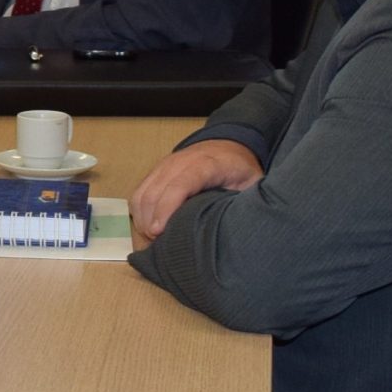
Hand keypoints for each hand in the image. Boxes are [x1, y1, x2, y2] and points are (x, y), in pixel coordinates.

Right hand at [129, 139, 264, 241]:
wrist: (227, 146)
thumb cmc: (240, 168)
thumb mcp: (252, 183)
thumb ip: (245, 201)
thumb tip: (238, 227)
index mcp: (206, 164)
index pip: (179, 185)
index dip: (166, 209)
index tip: (159, 232)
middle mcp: (179, 162)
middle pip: (154, 193)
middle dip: (150, 222)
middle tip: (158, 245)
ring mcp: (164, 166)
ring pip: (141, 194)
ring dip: (142, 220)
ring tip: (153, 240)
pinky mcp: (155, 172)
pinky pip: (138, 193)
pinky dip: (139, 213)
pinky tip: (149, 227)